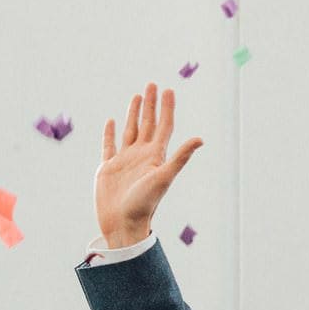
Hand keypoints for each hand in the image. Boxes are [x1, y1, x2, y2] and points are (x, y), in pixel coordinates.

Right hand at [95, 84, 202, 247]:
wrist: (123, 225)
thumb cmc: (144, 204)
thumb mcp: (164, 177)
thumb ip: (181, 157)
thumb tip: (201, 139)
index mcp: (155, 156)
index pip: (163, 126)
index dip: (167, 108)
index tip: (169, 90)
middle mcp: (141, 155)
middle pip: (148, 124)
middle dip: (151, 104)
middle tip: (153, 84)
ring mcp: (124, 160)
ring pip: (130, 130)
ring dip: (134, 114)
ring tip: (137, 96)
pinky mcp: (108, 168)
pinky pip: (109, 145)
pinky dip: (110, 133)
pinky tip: (112, 121)